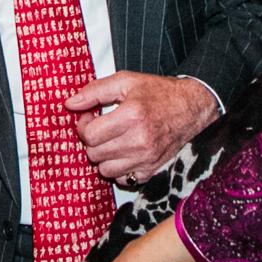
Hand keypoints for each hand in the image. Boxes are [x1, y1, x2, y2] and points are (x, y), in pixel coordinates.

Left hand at [66, 71, 218, 182]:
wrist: (191, 107)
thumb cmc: (158, 93)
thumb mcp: (126, 81)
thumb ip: (95, 91)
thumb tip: (70, 104)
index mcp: (132, 116)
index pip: (90, 135)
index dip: (83, 126)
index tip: (89, 118)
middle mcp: (140, 141)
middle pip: (95, 154)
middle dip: (91, 141)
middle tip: (99, 128)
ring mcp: (147, 158)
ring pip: (106, 170)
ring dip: (103, 157)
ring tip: (111, 141)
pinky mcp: (152, 170)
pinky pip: (124, 180)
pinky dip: (119, 170)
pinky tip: (123, 153)